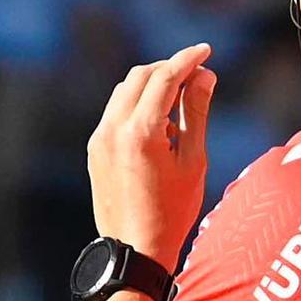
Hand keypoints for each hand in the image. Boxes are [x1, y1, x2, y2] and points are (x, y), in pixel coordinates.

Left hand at [86, 43, 217, 266]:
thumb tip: (205, 76)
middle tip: (197, 75)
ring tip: (180, 98)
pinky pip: (116, 111)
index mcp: (142, 131)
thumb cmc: (173, 211)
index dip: (187, 60)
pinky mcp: (95, 148)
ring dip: (152, 84)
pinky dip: (138, 104)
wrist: (135, 248)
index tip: (206, 51)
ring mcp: (100, 137)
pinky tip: (159, 122)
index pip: (165, 77)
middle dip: (169, 69)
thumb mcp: (193, 162)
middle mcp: (114, 127)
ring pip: (126, 90)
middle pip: (142, 76)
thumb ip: (197, 114)